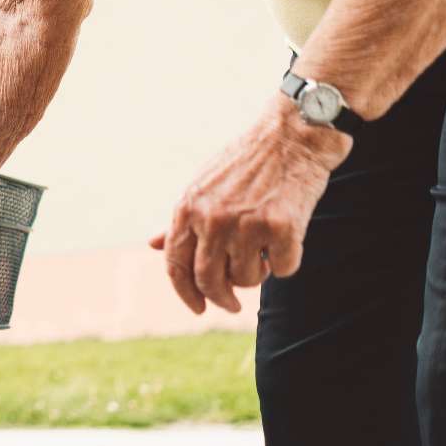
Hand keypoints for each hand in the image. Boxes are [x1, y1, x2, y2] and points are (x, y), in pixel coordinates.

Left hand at [149, 95, 351, 312]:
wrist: (292, 136)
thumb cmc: (246, 163)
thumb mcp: (203, 187)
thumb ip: (181, 220)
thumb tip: (153, 244)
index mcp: (187, 209)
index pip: (176, 267)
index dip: (186, 294)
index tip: (199, 308)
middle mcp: (213, 220)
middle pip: (209, 282)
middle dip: (222, 299)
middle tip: (232, 304)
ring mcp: (247, 225)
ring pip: (247, 279)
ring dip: (257, 273)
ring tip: (262, 249)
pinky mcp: (283, 228)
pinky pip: (283, 269)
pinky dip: (287, 261)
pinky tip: (287, 238)